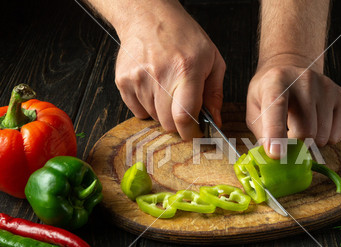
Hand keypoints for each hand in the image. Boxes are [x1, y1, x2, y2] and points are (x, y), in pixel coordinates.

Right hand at [114, 0, 225, 138]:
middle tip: (183, 107)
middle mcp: (160, 75)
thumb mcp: (212, 60)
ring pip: (153, 118)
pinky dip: (147, 106)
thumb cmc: (184, 36)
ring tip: (167, 88)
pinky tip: (153, 87)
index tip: (195, 133)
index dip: (190, 132)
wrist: (148, 17)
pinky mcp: (123, 81)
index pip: (183, 116)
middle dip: (178, 122)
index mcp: (186, 70)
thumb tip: (215, 121)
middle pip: (167, 122)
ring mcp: (138, 79)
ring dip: (163, 112)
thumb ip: (215, 93)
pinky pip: (137, 111)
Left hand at [246, 54, 340, 158]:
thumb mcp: (254, 108)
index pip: (276, 109)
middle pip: (305, 131)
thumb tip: (276, 158)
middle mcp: (304, 80)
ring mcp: (325, 87)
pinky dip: (325, 138)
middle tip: (287, 137)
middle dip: (294, 145)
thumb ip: (262, 133)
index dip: (276, 134)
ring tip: (299, 127)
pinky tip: (315, 124)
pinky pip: (336, 135)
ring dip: (309, 142)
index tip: (276, 154)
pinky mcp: (340, 95)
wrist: (290, 68)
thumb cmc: (269, 93)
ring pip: (322, 136)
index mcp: (275, 82)